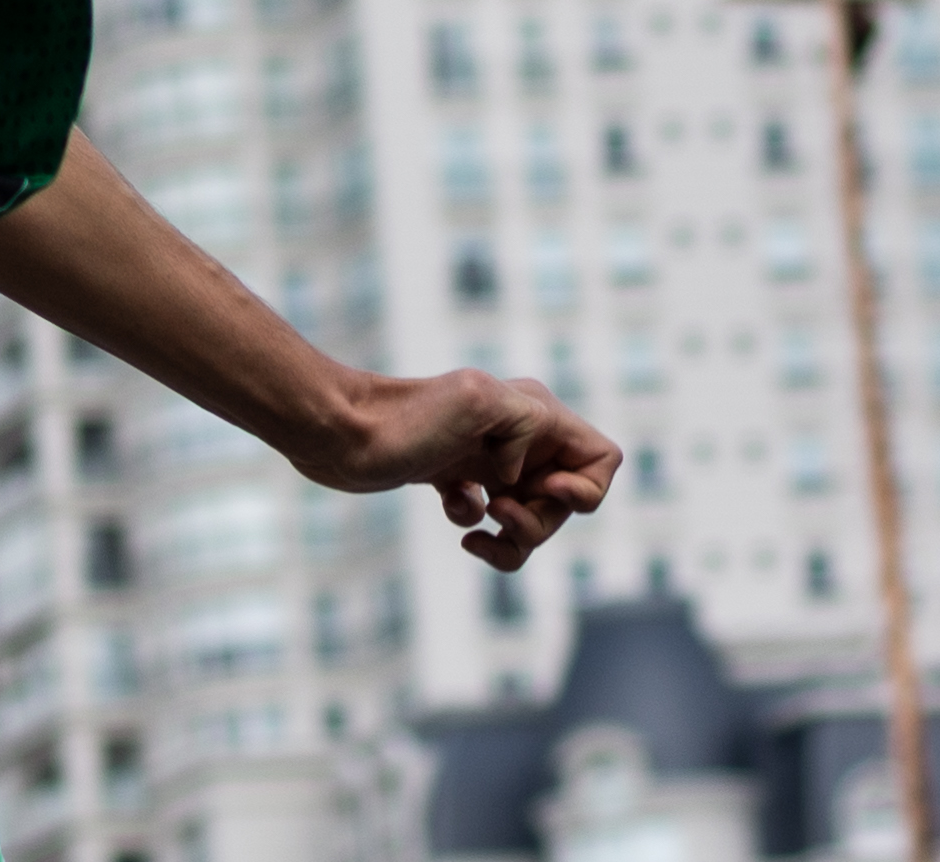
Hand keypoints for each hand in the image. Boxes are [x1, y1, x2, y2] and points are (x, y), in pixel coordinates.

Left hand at [294, 366, 618, 568]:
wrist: (337, 434)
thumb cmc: (405, 420)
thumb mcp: (479, 400)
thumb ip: (530, 422)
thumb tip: (525, 473)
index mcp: (533, 410)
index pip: (602, 458)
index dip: (587, 487)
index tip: (545, 489)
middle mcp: (516, 435)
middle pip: (566, 501)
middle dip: (542, 521)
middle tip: (501, 512)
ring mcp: (486, 460)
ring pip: (532, 519)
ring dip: (518, 538)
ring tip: (479, 530)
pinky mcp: (454, 481)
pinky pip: (493, 525)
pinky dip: (482, 533)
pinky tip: (456, 512)